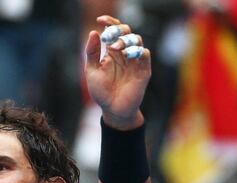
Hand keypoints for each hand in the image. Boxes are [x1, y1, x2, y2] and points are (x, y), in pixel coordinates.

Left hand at [85, 15, 150, 129]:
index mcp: (112, 52)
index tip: (100, 19)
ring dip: (126, 40)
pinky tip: (127, 54)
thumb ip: (92, 52)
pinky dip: (137, 51)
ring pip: (137, 40)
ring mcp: (135, 61)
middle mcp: (125, 54)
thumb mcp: (92, 71)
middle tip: (108, 37)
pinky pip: (145, 54)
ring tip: (114, 47)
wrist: (112, 110)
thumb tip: (93, 32)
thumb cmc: (101, 92)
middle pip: (127, 32)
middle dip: (118, 30)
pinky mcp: (143, 70)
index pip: (114, 31)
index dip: (110, 22)